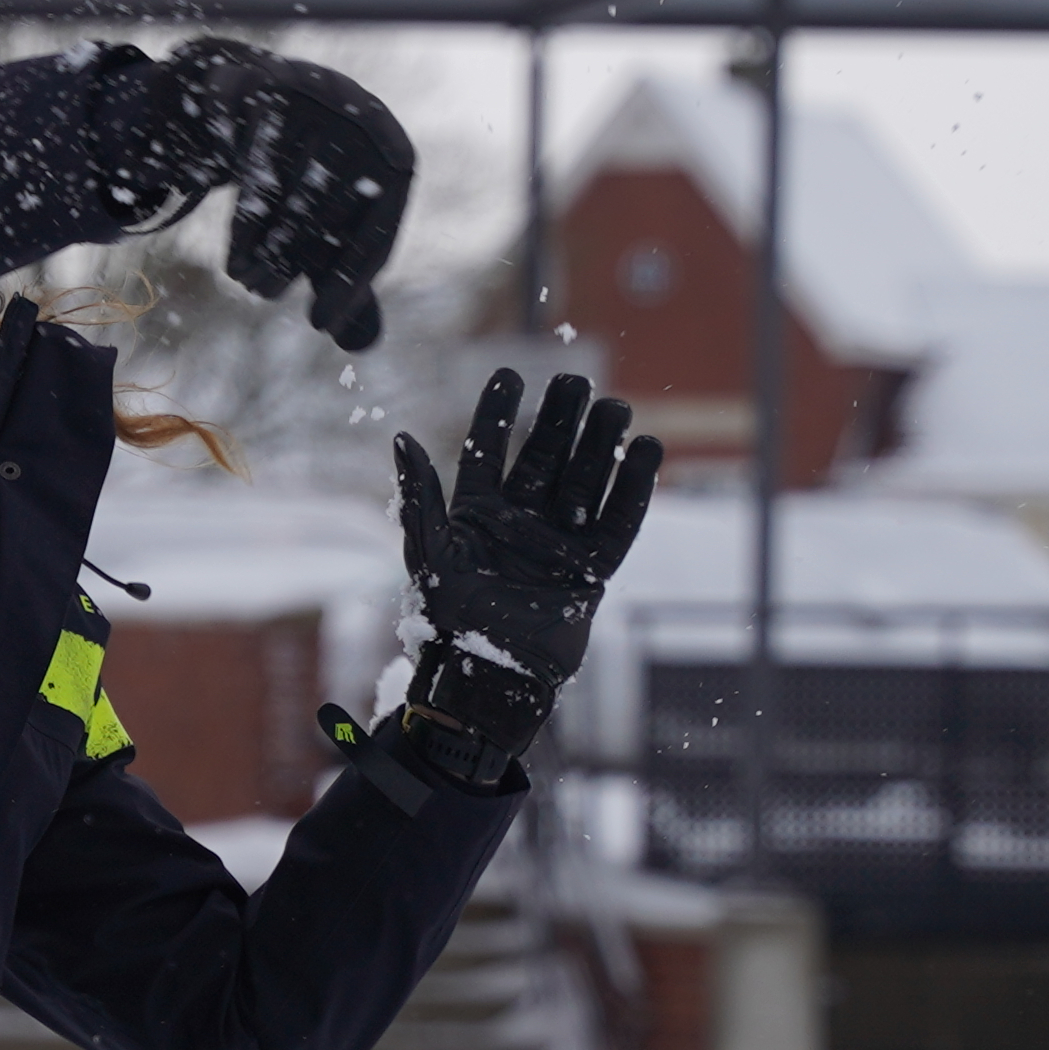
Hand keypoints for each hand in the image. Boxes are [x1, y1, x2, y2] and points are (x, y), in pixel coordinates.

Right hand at [152, 40, 411, 350]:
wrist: (266, 103)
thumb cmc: (313, 178)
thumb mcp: (333, 229)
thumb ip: (349, 282)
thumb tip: (364, 345)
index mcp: (392, 155)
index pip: (378, 228)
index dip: (351, 282)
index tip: (320, 325)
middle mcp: (361, 118)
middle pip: (329, 207)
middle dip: (295, 260)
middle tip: (269, 297)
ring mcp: (314, 97)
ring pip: (288, 188)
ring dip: (266, 246)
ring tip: (250, 283)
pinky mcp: (265, 86)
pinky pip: (252, 163)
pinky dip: (244, 219)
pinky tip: (236, 257)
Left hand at [379, 369, 661, 787]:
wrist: (491, 676)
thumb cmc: (452, 620)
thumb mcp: (430, 553)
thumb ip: (420, 497)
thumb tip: (401, 437)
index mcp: (478, 516)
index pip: (489, 452)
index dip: (497, 414)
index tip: (510, 373)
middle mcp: (521, 523)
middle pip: (545, 458)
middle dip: (560, 420)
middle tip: (574, 381)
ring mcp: (559, 543)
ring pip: (584, 481)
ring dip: (599, 444)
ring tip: (615, 406)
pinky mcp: (593, 569)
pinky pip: (619, 521)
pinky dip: (634, 487)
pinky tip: (647, 450)